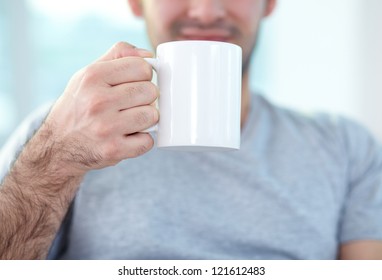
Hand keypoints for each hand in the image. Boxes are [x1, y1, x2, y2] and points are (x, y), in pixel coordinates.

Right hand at [43, 42, 158, 174]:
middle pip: (150, 91)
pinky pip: (148, 141)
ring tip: (131, 120)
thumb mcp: (89, 74)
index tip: (135, 83)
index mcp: (93, 76)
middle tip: (132, 104)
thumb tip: (148, 54)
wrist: (58, 145)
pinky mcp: (113, 150)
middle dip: (146, 97)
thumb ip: (118, 56)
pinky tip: (128, 137)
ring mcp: (105, 127)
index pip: (142, 67)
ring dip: (146, 119)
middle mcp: (98, 101)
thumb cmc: (79, 105)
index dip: (144, 75)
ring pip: (152, 115)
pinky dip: (142, 140)